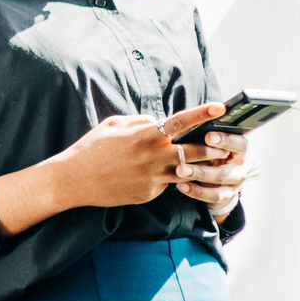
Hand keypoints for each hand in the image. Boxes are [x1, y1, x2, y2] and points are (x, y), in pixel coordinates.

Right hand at [52, 106, 222, 208]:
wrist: (73, 181)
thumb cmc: (90, 149)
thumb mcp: (112, 125)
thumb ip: (139, 121)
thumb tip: (156, 120)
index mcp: (144, 136)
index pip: (180, 121)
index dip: (202, 113)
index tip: (221, 107)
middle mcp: (152, 157)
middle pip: (196, 151)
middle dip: (215, 147)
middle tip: (226, 143)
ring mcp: (152, 178)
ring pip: (187, 171)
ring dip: (199, 166)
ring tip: (209, 161)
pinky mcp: (149, 193)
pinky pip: (166, 184)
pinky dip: (168, 178)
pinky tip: (165, 175)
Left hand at [175, 126, 247, 215]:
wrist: (209, 186)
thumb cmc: (203, 157)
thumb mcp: (202, 145)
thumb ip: (195, 135)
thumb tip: (170, 121)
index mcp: (234, 146)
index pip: (238, 139)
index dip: (225, 137)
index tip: (207, 135)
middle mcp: (238, 161)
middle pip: (231, 155)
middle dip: (211, 152)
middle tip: (191, 150)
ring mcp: (235, 180)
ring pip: (222, 176)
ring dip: (200, 172)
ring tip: (180, 170)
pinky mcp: (227, 195)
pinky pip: (214, 195)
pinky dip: (197, 191)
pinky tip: (181, 186)